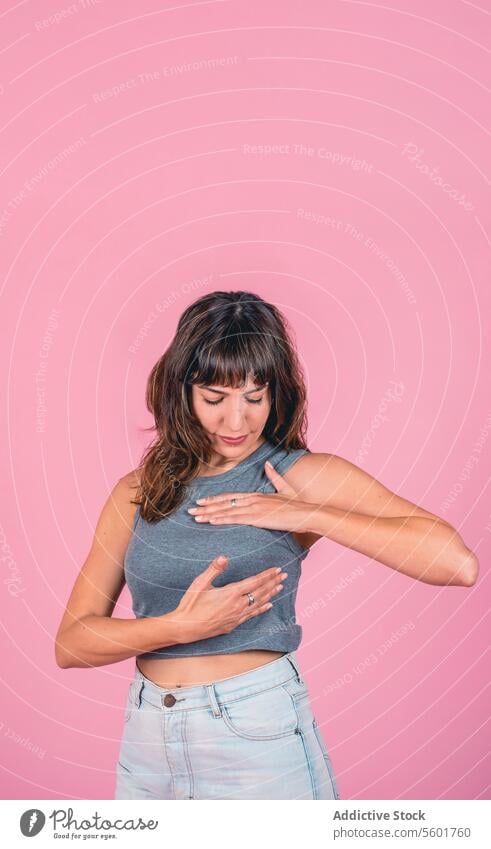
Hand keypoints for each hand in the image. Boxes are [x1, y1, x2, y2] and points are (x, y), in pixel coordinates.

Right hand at [173, 554, 288, 642]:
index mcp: (231, 593)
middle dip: (273, 582)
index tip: (277, 569)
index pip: (254, 582)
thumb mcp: (200, 583)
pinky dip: (262, 609)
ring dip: (271, 594)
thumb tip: (224, 557)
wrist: (185, 627)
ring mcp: (236, 616)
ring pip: (259, 603)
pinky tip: (269, 605)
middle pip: (260, 592)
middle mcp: (237, 605)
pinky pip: (252, 615)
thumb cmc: (191, 604)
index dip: (267, 575)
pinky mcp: (233, 624)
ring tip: (280, 587)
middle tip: (284, 575)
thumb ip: (214, 569)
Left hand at [187, 460, 311, 533]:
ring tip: (195, 517)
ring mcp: (254, 508)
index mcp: (256, 495)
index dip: (215, 499)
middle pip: (224, 503)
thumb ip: (274, 476)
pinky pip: (235, 518)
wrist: (307, 512)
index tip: (202, 500)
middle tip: (191, 510)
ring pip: (226, 511)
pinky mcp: (258, 517)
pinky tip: (211, 521)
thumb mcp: (285, 488)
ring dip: (209, 514)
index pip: (230, 497)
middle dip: (206, 506)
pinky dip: (222, 519)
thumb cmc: (297, 504)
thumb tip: (267, 464)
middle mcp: (252, 499)